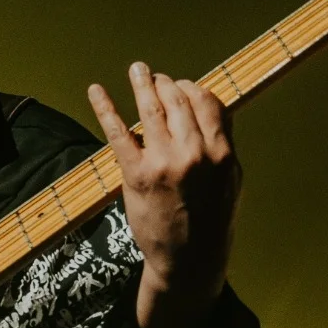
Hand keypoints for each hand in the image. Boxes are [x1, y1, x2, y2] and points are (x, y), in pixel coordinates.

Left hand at [88, 62, 241, 327]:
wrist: (189, 258)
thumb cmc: (212, 219)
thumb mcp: (231, 180)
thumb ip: (221, 145)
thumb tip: (210, 112)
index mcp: (221, 151)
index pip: (207, 102)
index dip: (192, 88)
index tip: (181, 85)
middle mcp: (193, 152)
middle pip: (178, 101)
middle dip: (165, 84)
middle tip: (154, 76)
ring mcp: (162, 161)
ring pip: (150, 110)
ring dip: (141, 84)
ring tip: (137, 70)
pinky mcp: (135, 174)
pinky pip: (117, 132)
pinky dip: (104, 108)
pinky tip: (95, 91)